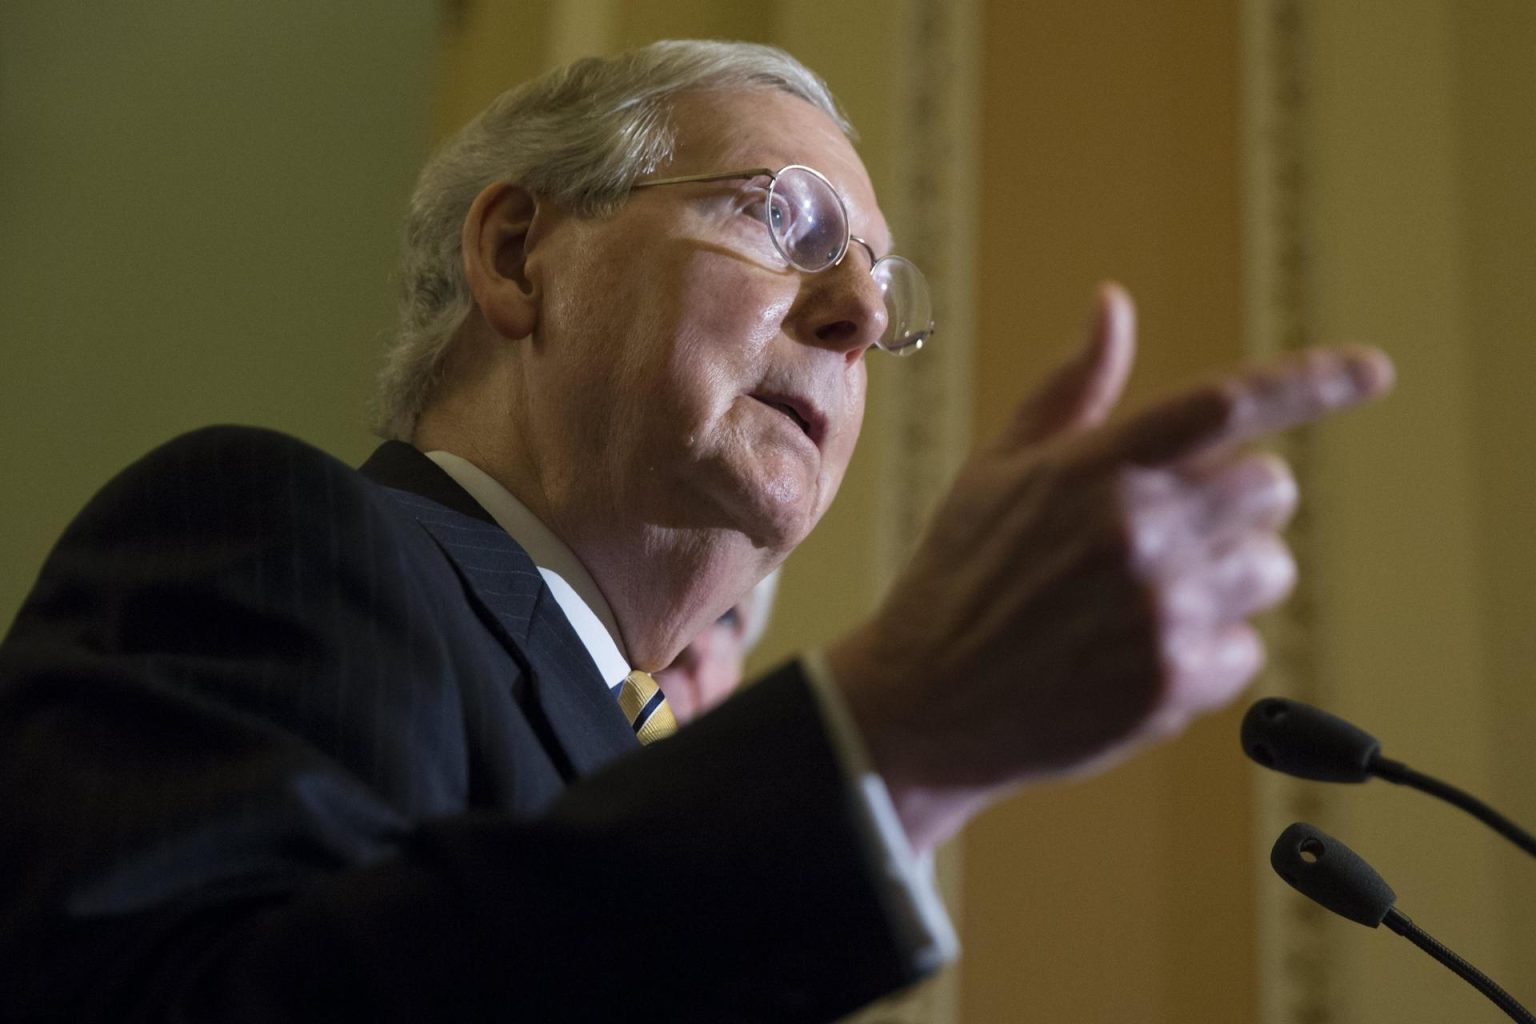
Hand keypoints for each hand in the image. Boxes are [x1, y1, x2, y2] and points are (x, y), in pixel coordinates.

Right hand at [827, 283, 1393, 850]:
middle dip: (1238, 500)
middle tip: (1176, 526)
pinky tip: (1138, 648)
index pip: (1227, 404)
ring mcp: (1160, 612)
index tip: (1373, 373)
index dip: (1312, 382)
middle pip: (1270, 488)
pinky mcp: (1172, 684)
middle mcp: (1137, 533)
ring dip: (1230, 573)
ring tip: (1152, 594)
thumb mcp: (997, 469)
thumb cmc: (957, 575)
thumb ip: (1071, 389)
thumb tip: (1114, 304)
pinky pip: (1246, 647)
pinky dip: (1209, 647)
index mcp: (1095, 468)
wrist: (924, 703)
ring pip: (1270, 569)